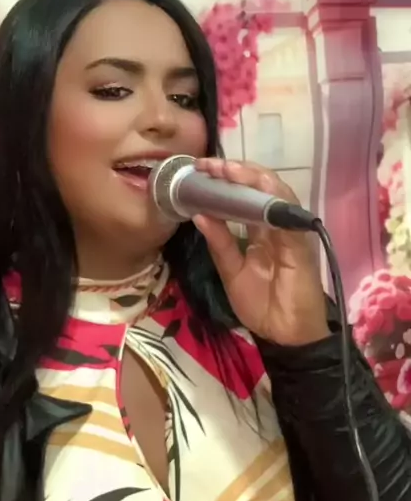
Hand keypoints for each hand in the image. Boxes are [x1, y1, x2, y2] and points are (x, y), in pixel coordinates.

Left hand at [193, 158, 329, 345]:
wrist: (285, 336)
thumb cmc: (262, 305)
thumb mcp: (232, 272)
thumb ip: (219, 243)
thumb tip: (198, 213)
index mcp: (261, 230)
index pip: (246, 196)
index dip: (226, 180)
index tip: (201, 169)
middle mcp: (277, 226)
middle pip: (262, 187)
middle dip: (237, 172)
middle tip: (210, 164)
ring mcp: (291, 233)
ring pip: (277, 194)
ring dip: (252, 179)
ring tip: (227, 170)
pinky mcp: (301, 246)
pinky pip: (288, 218)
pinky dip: (273, 202)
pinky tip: (255, 190)